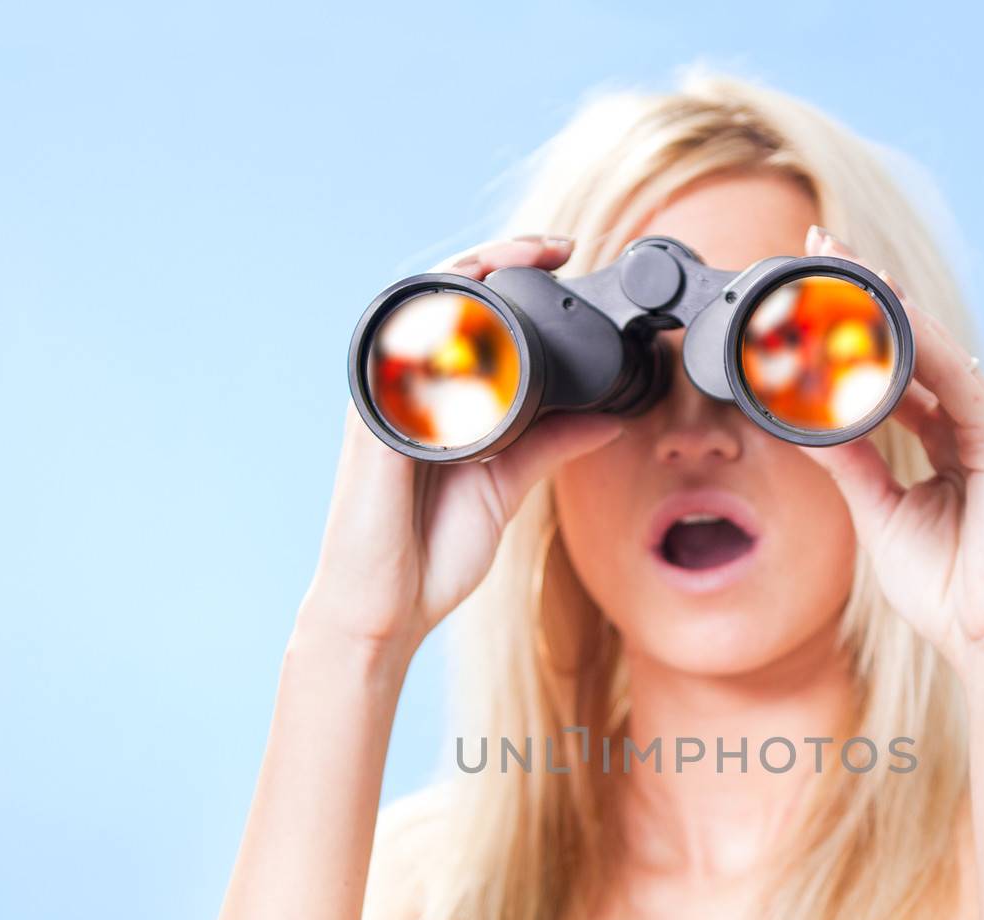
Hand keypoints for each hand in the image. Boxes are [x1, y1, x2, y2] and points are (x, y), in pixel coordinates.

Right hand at [298, 233, 624, 665]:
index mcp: (438, 397)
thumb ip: (551, 446)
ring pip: (421, 307)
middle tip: (558, 246)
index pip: (472, 316)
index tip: (567, 260)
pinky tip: (471, 301)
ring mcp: (386, 398)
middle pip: (447, 296)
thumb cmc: (432, 552)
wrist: (389, 609)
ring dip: (472, 271)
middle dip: (500, 257)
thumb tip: (609, 418)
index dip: (514, 277)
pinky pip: (399, 352)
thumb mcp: (507, 486)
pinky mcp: (374, 419)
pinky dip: (435, 321)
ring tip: (523, 254)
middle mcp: (407, 386)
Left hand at [799, 226, 983, 680]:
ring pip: (930, 344)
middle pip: (911, 339)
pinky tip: (883, 312)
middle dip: (865, 291)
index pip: (893, 366)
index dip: (853, 326)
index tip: (807, 288)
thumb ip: (849, 463)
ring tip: (839, 259)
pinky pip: (952, 378)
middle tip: (817, 243)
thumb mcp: (878, 513)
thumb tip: (805, 424)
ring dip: (885, 300)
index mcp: (943, 437)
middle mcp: (969, 420)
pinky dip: (916, 344)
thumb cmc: (943, 586)